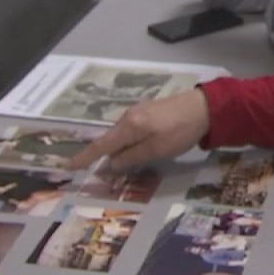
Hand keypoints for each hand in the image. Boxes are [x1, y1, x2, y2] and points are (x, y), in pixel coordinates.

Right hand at [66, 88, 209, 171]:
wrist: (204, 108)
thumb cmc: (179, 132)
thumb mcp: (156, 150)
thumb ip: (132, 157)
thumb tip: (111, 164)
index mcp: (128, 126)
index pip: (101, 145)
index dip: (85, 157)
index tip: (69, 166)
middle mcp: (128, 116)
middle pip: (109, 138)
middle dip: (99, 153)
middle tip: (89, 167)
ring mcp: (139, 111)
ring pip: (120, 134)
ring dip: (115, 147)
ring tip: (111, 162)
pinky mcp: (149, 111)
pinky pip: (130, 129)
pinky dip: (126, 140)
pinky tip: (131, 147)